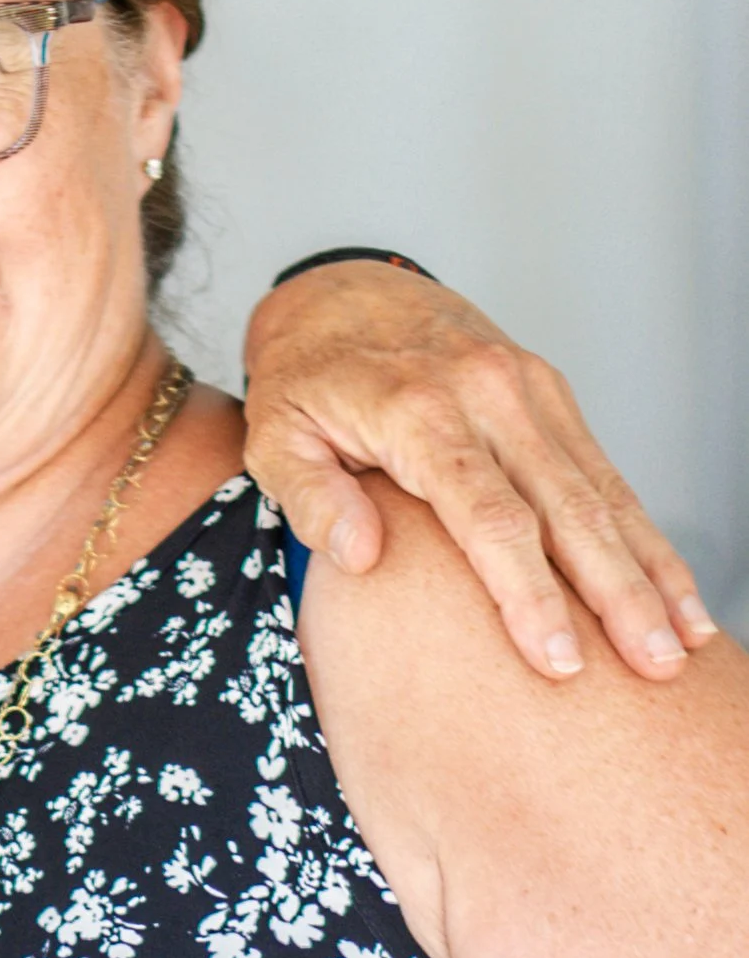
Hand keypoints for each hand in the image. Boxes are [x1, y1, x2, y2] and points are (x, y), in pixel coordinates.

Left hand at [241, 259, 715, 682]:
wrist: (342, 291)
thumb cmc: (304, 381)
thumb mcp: (273, 437)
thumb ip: (312, 498)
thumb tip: (363, 557)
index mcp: (420, 413)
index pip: (491, 518)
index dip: (530, 594)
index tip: (557, 661)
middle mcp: (489, 396)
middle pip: (569, 511)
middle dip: (618, 595)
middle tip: (654, 666)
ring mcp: (528, 391)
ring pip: (602, 492)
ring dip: (650, 569)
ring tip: (683, 641)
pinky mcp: (549, 395)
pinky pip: (604, 471)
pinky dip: (642, 532)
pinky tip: (670, 587)